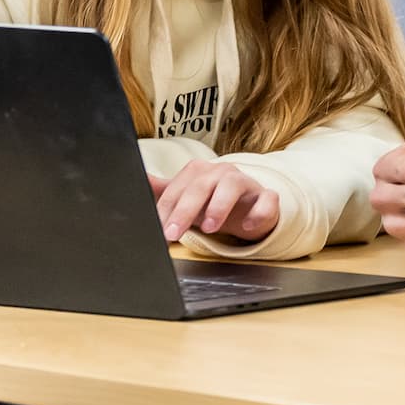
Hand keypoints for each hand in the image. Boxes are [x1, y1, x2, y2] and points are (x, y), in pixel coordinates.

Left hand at [158, 158, 281, 244]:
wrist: (249, 209)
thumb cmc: (213, 203)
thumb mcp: (186, 198)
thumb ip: (162, 191)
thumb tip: (137, 180)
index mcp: (200, 172)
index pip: (179, 188)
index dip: (166, 208)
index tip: (159, 228)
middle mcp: (222, 172)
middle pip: (201, 186)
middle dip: (186, 210)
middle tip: (174, 232)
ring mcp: (246, 183)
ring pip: (232, 186)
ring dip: (219, 206)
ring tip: (209, 228)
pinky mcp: (267, 197)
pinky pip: (267, 200)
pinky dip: (258, 212)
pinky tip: (247, 226)